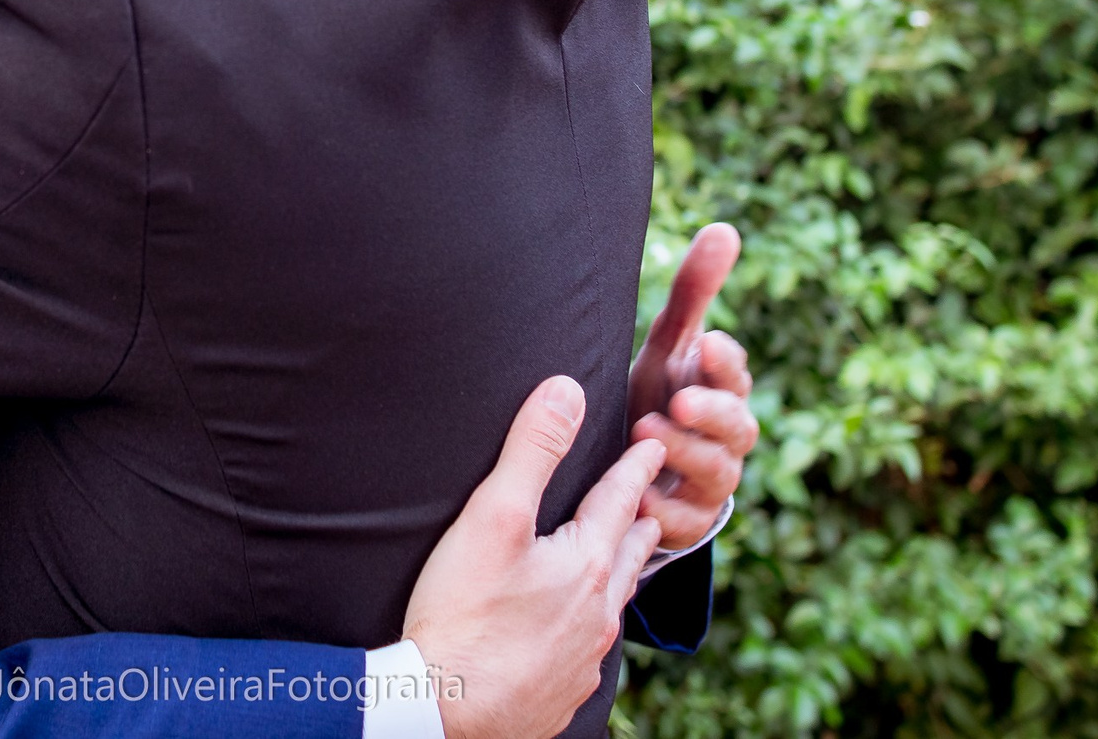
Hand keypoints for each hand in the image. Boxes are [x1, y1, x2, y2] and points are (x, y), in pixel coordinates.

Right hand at [402, 377, 668, 738]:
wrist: (444, 711)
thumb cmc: (464, 614)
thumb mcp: (494, 517)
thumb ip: (532, 451)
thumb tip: (567, 390)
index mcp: (586, 564)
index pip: (619, 501)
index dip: (635, 468)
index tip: (653, 447)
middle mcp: (596, 613)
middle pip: (628, 556)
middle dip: (640, 523)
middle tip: (650, 505)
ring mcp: (583, 659)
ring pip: (612, 606)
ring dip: (620, 575)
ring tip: (620, 562)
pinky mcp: (560, 692)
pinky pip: (588, 651)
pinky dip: (590, 626)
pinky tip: (577, 632)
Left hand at [625, 222, 757, 550]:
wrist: (638, 463)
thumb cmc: (660, 390)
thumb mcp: (671, 343)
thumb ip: (695, 290)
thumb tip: (725, 229)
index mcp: (724, 390)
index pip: (736, 375)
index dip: (726, 362)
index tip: (708, 343)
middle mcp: (726, 438)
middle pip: (735, 427)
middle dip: (711, 413)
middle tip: (680, 399)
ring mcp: (709, 482)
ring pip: (713, 473)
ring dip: (682, 452)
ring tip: (645, 433)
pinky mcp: (686, 521)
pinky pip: (684, 521)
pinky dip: (663, 509)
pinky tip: (638, 496)